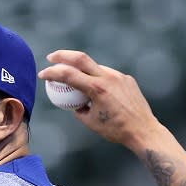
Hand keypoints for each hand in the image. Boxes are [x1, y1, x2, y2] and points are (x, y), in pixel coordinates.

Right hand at [37, 50, 161, 150]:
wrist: (143, 130)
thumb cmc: (116, 130)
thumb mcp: (91, 122)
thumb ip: (79, 109)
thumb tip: (73, 103)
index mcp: (97, 89)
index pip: (68, 75)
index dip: (52, 73)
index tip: (42, 74)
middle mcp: (108, 78)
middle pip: (81, 58)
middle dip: (63, 55)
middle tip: (51, 57)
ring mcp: (119, 76)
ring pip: (95, 67)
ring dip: (83, 70)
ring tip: (77, 82)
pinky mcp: (126, 79)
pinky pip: (108, 75)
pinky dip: (98, 80)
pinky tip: (99, 92)